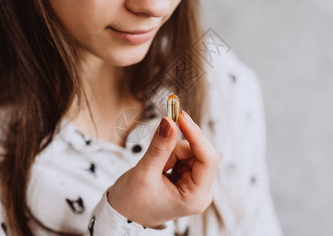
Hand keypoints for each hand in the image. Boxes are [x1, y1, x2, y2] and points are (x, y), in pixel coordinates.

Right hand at [107, 110, 219, 228]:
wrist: (124, 216)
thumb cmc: (132, 203)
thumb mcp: (144, 173)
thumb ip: (159, 147)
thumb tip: (169, 121)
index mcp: (196, 197)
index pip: (208, 159)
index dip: (196, 135)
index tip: (181, 117)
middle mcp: (201, 191)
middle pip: (198, 153)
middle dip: (175, 149)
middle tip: (155, 158)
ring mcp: (195, 184)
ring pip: (189, 151)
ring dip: (170, 153)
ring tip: (154, 170)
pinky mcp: (188, 177)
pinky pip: (183, 155)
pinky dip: (169, 155)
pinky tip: (159, 169)